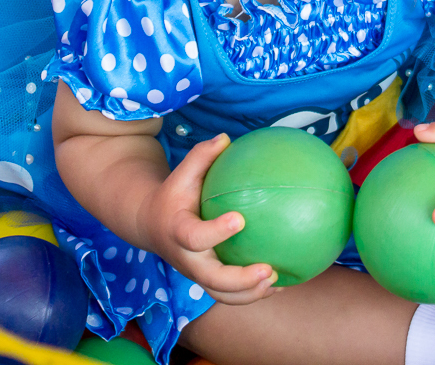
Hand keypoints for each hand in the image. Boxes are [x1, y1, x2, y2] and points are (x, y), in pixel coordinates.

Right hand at [138, 134, 279, 304]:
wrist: (151, 225)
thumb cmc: (174, 195)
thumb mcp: (181, 174)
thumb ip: (201, 157)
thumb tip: (226, 138)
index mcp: (178, 232)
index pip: (195, 236)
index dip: (216, 231)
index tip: (240, 219)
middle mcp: (186, 259)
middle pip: (211, 279)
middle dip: (240, 280)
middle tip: (268, 270)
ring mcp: (197, 274)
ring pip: (222, 295)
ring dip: (250, 294)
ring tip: (278, 282)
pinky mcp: (208, 281)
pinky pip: (231, 295)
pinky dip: (255, 293)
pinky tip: (282, 283)